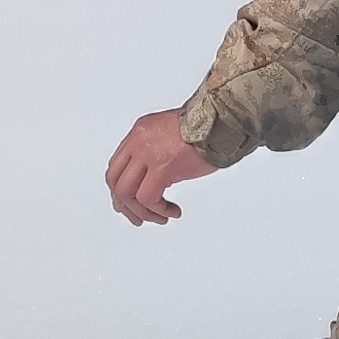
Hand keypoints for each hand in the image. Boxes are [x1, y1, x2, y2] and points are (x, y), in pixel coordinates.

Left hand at [104, 107, 214, 226]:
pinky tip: (172, 211)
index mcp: (140, 132)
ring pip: (127, 193)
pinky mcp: (162, 166)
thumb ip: (155, 151)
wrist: (222, 121)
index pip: (116, 166)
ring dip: (143, 212)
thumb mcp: (170, 134)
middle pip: (116, 181)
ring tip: (160, 217)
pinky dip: (158, 211)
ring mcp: (148, 153)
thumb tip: (149, 178)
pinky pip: (148, 198)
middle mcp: (139, 141)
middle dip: (126, 206)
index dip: (119, 189)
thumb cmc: (207, 127)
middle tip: (140, 217)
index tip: (127, 203)